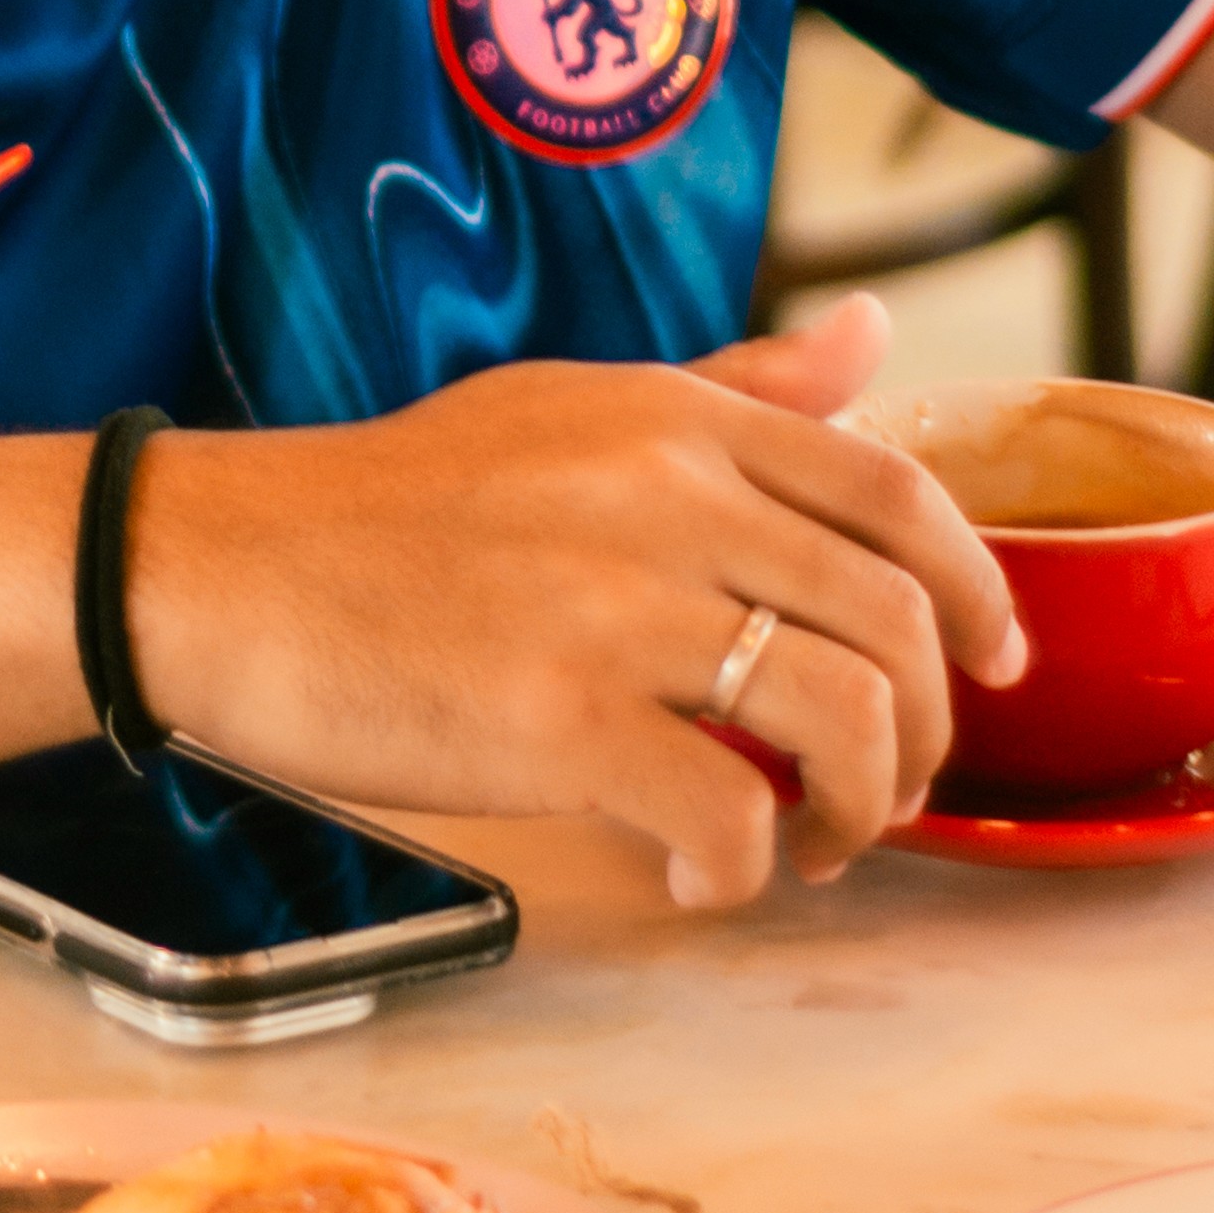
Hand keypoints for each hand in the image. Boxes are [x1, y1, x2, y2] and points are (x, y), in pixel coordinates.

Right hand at [134, 293, 1029, 907]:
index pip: (895, 491)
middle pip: (894, 620)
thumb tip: (872, 336)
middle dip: (926, 730)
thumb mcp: (569, 408)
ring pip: (842, 718)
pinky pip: (727, 814)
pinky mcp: (554, 718)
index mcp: (674, 421)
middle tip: (889, 790)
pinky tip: (703, 876)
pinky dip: (743, 869)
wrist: (218, 569)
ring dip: (862, 808)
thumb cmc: (390, 508)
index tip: (996, 663)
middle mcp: (664, 496)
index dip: (978, 588)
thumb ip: (734, 388)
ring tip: (814, 844)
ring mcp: (613, 607)